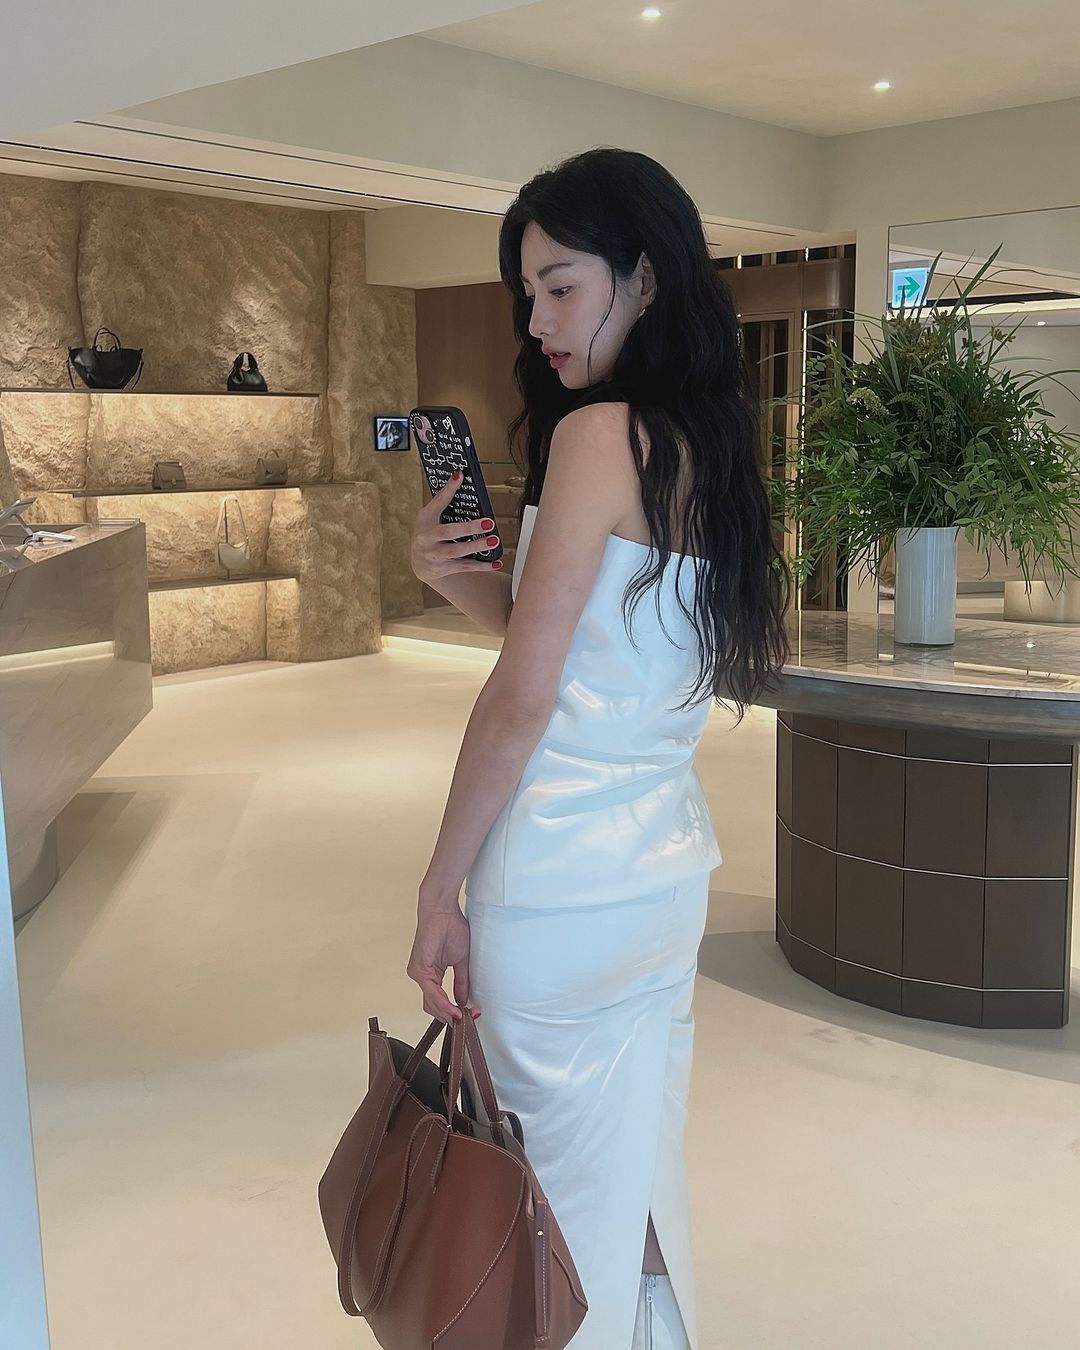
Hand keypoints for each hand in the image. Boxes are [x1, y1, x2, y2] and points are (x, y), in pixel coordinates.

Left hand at [406, 903, 480, 1024]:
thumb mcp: (460, 960)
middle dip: (451, 1017)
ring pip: (431, 1003)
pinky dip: (444, 1003)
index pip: (439, 1001)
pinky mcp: (419, 970)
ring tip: (464, 1018)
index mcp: (430, 974)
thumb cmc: (450, 927)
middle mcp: (421, 976)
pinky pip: (431, 993)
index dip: (453, 1011)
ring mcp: (418, 973)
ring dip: (448, 1013)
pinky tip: (455, 1009)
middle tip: (469, 1020)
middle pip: (433, 1007)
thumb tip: (463, 1001)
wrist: (441, 910)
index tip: (470, 1016)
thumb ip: (461, 982)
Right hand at [410, 472, 500, 582]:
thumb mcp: (429, 516)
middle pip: (449, 532)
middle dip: (469, 528)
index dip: (448, 490)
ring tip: (494, 540)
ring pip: (458, 552)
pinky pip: (465, 567)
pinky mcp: (443, 569)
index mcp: (425, 521)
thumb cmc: (427, 534)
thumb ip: (443, 498)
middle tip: (488, 523)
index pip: (437, 503)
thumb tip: (458, 476)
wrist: (419, 564)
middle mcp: (427, 539)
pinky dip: (482, 566)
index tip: (460, 476)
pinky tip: (496, 562)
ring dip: (477, 546)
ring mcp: (435, 556)